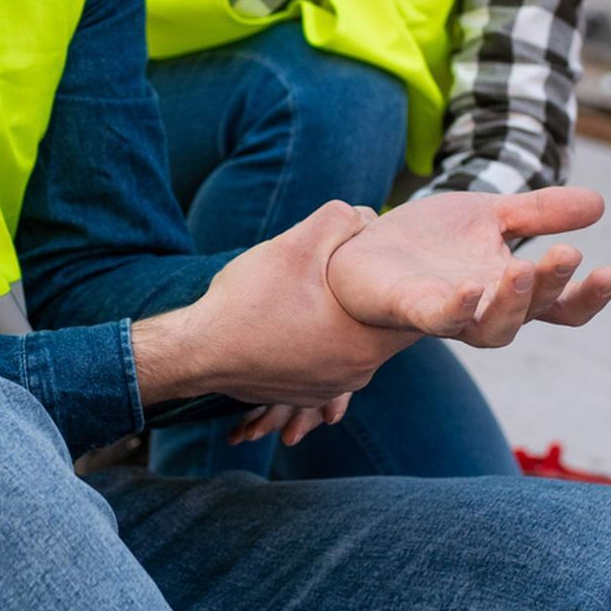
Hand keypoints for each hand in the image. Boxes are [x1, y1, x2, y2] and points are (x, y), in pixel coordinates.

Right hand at [130, 201, 411, 420]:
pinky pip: (326, 366)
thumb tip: (366, 216)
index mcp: (365, 344)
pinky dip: (320, 344)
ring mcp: (328, 390)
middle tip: (352, 273)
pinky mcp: (303, 394)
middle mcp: (355, 375)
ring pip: (353, 347)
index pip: (415, 316)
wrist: (196, 353)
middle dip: (372, 302)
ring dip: (345, 323)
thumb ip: (341, 219)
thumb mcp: (296, 244)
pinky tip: (298, 324)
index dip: (408, 286)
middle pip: (383, 330)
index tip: (396, 267)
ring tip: (321, 296)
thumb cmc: (247, 301)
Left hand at [324, 183, 610, 348]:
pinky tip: (469, 286)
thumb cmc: (430, 241)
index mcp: (510, 289)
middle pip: (530, 312)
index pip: (561, 306)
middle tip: (567, 255)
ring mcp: (449, 313)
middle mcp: (485, 309)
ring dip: (512, 302)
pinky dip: (456, 307)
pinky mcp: (410, 309)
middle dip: (550, 286)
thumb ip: (540, 212)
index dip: (588, 297)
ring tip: (522, 267)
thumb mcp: (491, 214)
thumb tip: (600, 203)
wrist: (365, 249)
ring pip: (491, 329)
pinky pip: (437, 319)